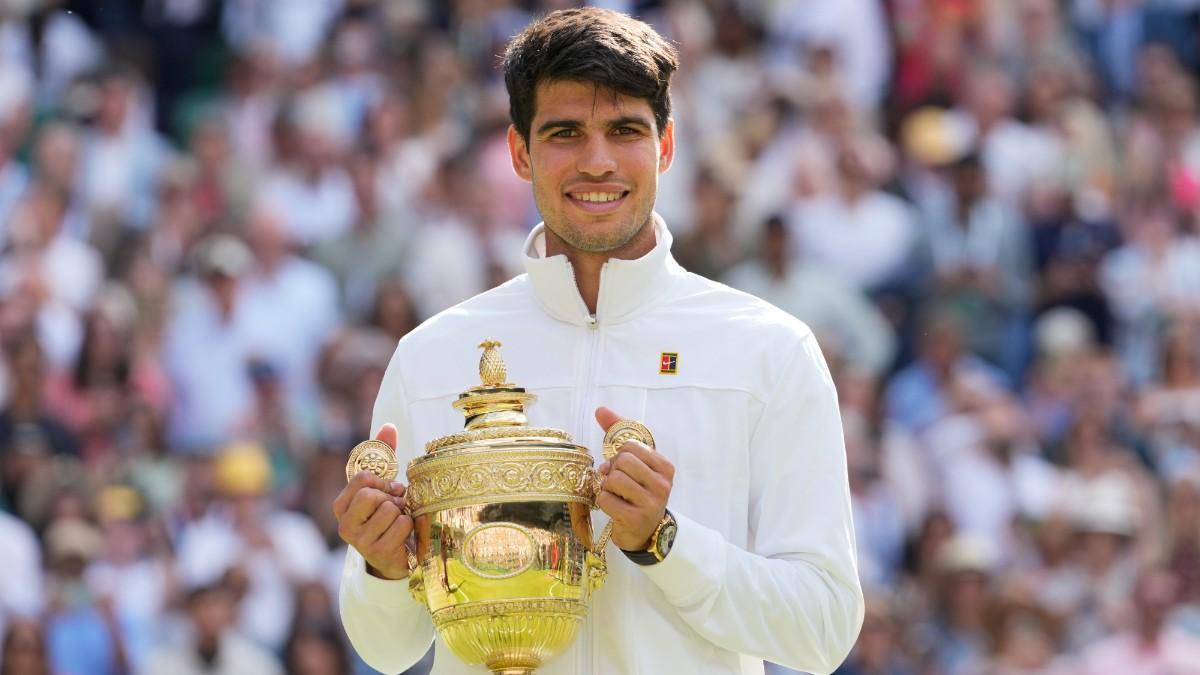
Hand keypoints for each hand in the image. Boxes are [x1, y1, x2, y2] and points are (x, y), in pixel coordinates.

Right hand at [333, 424, 412, 579]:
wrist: (398, 556)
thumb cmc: (388, 516)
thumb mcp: (383, 485)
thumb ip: (382, 456)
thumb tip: (389, 426)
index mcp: (341, 506)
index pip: (362, 478)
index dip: (382, 480)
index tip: (388, 487)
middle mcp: (344, 525)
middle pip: (372, 494)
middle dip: (391, 497)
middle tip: (396, 505)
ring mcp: (359, 541)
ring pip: (389, 509)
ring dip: (402, 512)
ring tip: (400, 520)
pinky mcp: (377, 552)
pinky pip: (402, 524)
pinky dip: (409, 525)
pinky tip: (404, 534)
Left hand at [594, 407, 674, 550]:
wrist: (645, 532)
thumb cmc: (638, 492)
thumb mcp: (636, 464)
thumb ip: (619, 434)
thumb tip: (600, 410)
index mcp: (665, 467)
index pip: (630, 445)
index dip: (618, 455)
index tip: (622, 468)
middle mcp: (662, 484)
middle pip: (622, 461)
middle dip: (612, 471)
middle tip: (616, 483)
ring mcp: (651, 503)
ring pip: (613, 479)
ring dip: (606, 487)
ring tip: (615, 495)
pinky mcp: (635, 519)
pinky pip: (605, 498)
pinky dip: (602, 501)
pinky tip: (613, 507)